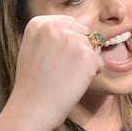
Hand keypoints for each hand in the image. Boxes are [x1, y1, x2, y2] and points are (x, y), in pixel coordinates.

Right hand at [2, 15, 104, 130]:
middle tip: (61, 70)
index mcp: (39, 22)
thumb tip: (79, 27)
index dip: (67, 44)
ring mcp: (72, 40)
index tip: (53, 60)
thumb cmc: (32, 83)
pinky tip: (74, 83)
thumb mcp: (32, 48)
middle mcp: (55, 26)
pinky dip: (92, 75)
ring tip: (66, 77)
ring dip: (85, 63)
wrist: (32, 108)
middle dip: (78, 50)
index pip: (69, 23)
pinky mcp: (87, 56)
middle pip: (83, 33)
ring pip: (92, 47)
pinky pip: (99, 62)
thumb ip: (51, 34)